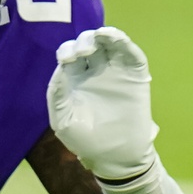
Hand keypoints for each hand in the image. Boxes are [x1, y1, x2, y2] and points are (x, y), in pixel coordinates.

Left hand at [47, 27, 158, 181]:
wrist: (117, 157)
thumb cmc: (87, 142)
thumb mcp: (64, 121)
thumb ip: (57, 96)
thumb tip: (59, 70)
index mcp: (76, 79)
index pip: (69, 55)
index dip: (67, 51)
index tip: (66, 60)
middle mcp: (95, 71)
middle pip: (88, 44)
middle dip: (83, 42)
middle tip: (81, 52)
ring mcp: (116, 72)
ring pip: (109, 43)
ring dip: (102, 36)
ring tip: (98, 37)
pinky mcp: (135, 76)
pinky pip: (131, 54)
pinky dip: (124, 42)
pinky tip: (114, 38)